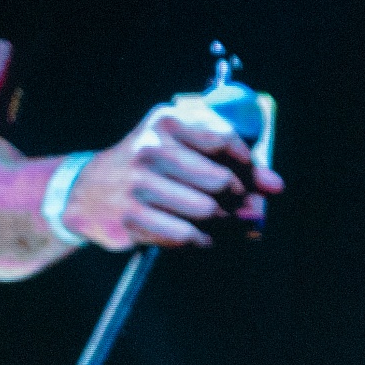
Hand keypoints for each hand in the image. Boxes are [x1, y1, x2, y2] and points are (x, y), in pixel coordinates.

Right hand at [64, 93, 282, 252]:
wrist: (87, 192)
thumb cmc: (149, 171)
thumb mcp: (185, 152)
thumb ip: (235, 165)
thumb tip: (277, 185)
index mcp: (166, 124)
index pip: (226, 142)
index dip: (248, 167)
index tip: (248, 181)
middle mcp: (150, 149)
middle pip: (224, 182)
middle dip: (235, 200)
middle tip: (229, 205)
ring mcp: (138, 183)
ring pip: (209, 212)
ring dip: (219, 223)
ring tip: (208, 220)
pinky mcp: (131, 216)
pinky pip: (189, 236)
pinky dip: (200, 239)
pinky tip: (192, 232)